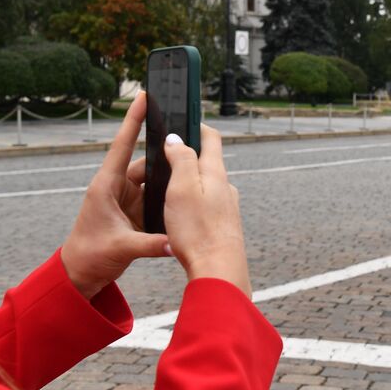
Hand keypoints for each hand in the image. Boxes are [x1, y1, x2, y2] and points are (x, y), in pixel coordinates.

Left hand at [61, 92, 170, 298]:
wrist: (80, 274)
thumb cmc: (90, 255)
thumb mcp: (121, 248)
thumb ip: (151, 244)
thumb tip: (177, 242)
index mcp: (106, 186)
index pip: (123, 145)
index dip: (134, 120)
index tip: (144, 96)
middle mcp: (117, 187)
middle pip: (146, 163)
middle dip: (166, 156)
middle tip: (189, 146)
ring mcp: (126, 199)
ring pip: (154, 182)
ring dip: (169, 182)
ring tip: (191, 174)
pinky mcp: (134, 212)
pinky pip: (155, 199)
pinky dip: (168, 199)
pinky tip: (184, 198)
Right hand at [162, 124, 250, 295]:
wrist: (218, 270)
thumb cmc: (198, 230)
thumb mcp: (182, 188)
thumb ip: (181, 160)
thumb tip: (177, 139)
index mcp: (215, 173)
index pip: (211, 138)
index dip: (197, 125)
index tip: (183, 119)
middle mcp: (226, 188)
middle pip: (207, 162)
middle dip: (187, 156)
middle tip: (163, 158)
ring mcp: (226, 208)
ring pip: (206, 187)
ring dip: (188, 183)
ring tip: (166, 189)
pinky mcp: (223, 226)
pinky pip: (206, 207)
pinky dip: (192, 204)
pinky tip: (180, 216)